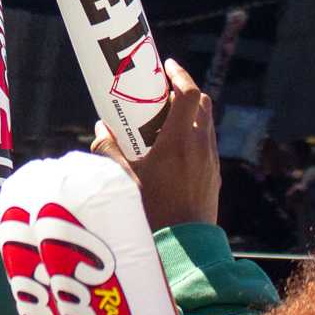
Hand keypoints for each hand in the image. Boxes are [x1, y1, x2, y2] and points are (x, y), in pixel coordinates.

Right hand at [92, 59, 220, 230]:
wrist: (184, 248)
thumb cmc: (152, 212)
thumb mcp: (123, 180)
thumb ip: (108, 151)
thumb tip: (100, 129)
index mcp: (181, 140)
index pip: (190, 95)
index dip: (180, 76)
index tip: (166, 66)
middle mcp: (202, 147)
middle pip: (203, 105)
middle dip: (184, 92)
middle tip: (162, 91)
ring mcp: (211, 162)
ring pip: (207, 125)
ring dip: (190, 115)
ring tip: (165, 119)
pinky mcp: (213, 177)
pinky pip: (207, 145)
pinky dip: (194, 136)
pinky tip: (174, 149)